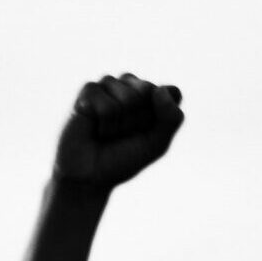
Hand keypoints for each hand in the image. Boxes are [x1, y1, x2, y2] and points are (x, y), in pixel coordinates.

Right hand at [52, 73, 183, 188]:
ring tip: (108, 132)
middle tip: (124, 134)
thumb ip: (171, 118)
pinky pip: (108, 106)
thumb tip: (159, 89)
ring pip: (129, 98)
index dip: (162, 119)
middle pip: (150, 92)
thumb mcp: (157, 144)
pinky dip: (105, 125)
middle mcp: (132, 84)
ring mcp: (109, 84)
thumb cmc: (123, 159)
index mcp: (152, 94)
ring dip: (121, 125)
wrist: (90, 176)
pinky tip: (95, 128)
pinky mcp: (89, 89)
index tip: (148, 133)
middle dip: (140, 120)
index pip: (172, 93)